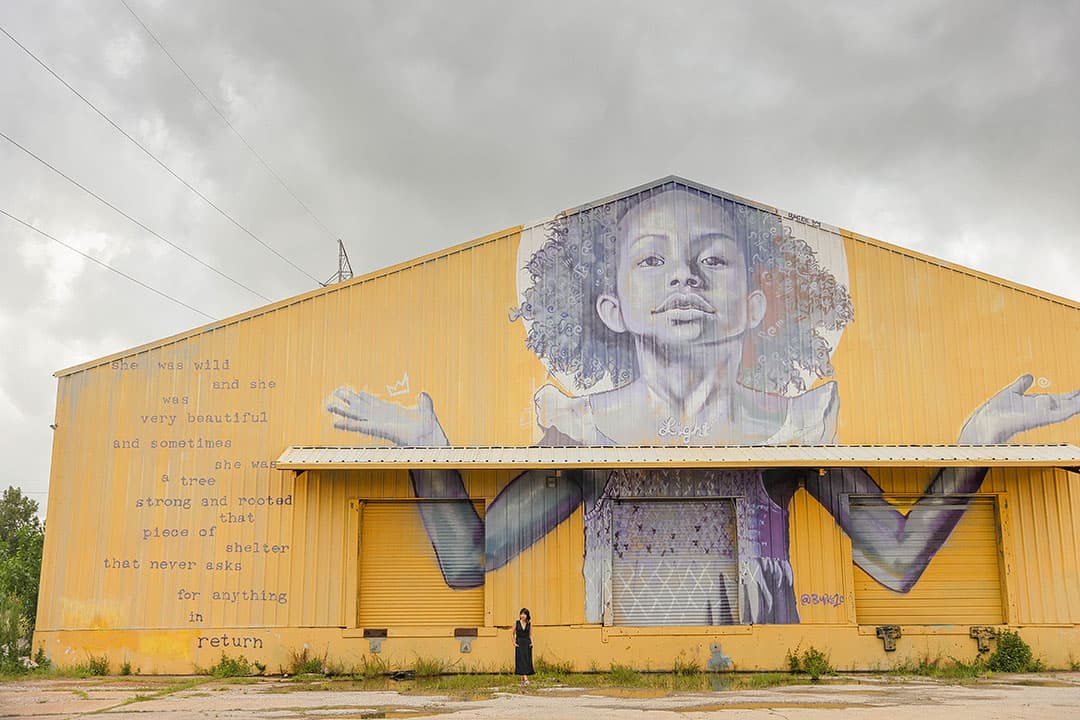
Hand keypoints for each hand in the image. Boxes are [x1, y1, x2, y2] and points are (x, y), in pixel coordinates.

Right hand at [326, 389, 447, 446]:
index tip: (354, 391)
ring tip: (328, 406)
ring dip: (342, 411)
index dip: (363, 397)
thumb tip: (423, 394)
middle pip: (361, 407)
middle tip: (335, 393)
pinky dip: (347, 425)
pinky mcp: (378, 429)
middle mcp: (382, 418)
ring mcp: (378, 423)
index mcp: (391, 412)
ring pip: (356, 415)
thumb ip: (424, 403)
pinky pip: (360, 426)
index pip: (374, 403)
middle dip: (348, 401)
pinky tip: (335, 423)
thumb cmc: (428, 432)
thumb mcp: (426, 412)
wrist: (430, 441)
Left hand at [960, 374, 1079, 444]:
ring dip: (1078, 404)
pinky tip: (1078, 405)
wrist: (987, 421)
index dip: (1074, 394)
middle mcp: (1044, 410)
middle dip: (1078, 399)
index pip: (1062, 399)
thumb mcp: (1013, 391)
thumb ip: (1022, 384)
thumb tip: (1029, 375)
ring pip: (1069, 409)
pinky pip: (1061, 414)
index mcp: (1040, 404)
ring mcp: (1044, 415)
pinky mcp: (1041, 419)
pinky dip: (1072, 409)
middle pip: (1069, 403)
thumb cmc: (997, 411)